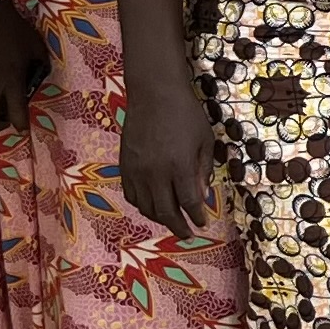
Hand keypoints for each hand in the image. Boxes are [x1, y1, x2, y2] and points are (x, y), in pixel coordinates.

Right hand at [118, 71, 218, 236]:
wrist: (154, 95)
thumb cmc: (186, 115)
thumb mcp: (205, 141)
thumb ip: (202, 171)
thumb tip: (202, 197)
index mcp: (179, 166)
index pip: (188, 202)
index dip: (197, 217)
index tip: (203, 224)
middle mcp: (155, 172)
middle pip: (165, 210)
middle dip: (178, 226)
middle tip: (188, 233)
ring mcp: (136, 170)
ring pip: (145, 206)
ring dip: (160, 218)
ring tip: (172, 221)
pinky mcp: (124, 165)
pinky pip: (131, 194)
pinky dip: (142, 205)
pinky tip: (152, 205)